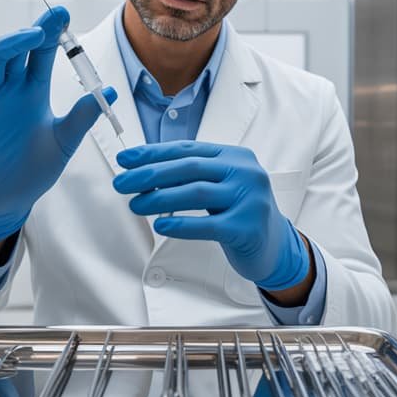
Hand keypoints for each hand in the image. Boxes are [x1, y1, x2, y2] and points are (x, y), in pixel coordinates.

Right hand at [0, 6, 115, 243]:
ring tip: (27, 37)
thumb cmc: (36, 169)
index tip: (63, 14)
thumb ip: (82, 117)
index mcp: (34, 90)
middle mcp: (10, 88)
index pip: (42, 53)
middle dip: (33, 33)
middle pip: (17, 50)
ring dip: (7, 45)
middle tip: (51, 21)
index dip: (51, 33)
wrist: (10, 200)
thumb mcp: (65, 141)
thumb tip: (111, 92)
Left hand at [112, 141, 308, 290]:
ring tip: (134, 205)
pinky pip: (208, 225)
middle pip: (189, 168)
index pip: (187, 149)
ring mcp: (250, 199)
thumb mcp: (219, 185)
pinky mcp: (248, 227)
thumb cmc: (238, 213)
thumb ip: (190, 176)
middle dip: (150, 174)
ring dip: (159, 199)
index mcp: (235, 156)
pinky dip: (181, 224)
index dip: (153, 153)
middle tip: (121, 183)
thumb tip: (142, 172)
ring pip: (196, 193)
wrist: (275, 246)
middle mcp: (245, 172)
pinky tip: (161, 225)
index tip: (125, 160)